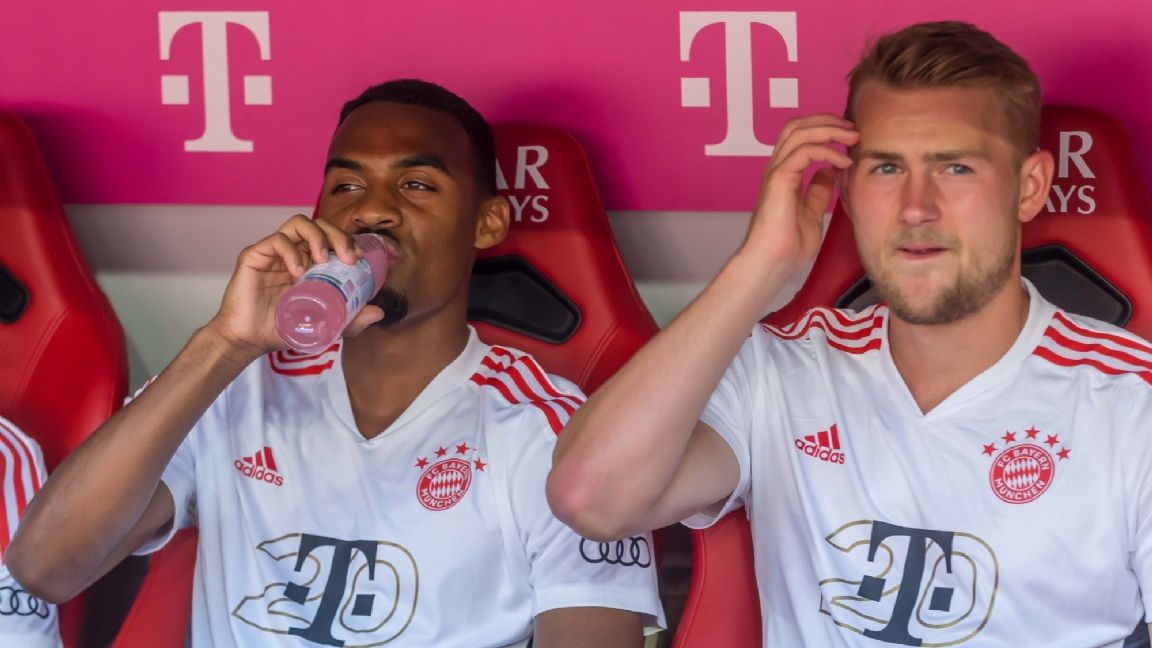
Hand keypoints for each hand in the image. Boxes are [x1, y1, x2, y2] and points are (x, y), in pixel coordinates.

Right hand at [205, 215, 370, 359]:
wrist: (250, 340)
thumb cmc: (284, 328)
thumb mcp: (326, 325)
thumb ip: (351, 319)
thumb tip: (379, 311)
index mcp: (311, 262)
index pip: (332, 237)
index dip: (348, 240)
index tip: (361, 257)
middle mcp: (295, 252)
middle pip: (320, 225)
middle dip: (339, 236)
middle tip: (349, 257)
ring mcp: (275, 252)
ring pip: (299, 223)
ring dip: (317, 237)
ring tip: (322, 259)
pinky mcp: (255, 255)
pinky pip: (276, 240)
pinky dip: (291, 252)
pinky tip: (298, 271)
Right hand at [741, 114, 858, 272]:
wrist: (772, 262)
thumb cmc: (788, 246)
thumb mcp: (812, 213)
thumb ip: (818, 191)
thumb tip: (830, 172)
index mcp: (783, 175)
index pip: (799, 137)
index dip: (824, 130)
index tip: (849, 137)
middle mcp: (777, 169)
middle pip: (796, 126)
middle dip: (826, 121)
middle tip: (852, 128)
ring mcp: (776, 172)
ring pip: (799, 132)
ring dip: (829, 130)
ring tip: (853, 137)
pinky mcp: (779, 179)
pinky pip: (804, 152)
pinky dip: (826, 151)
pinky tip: (843, 161)